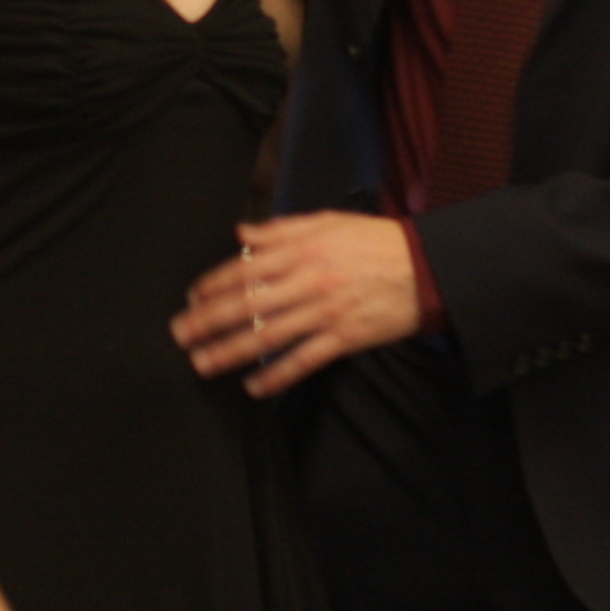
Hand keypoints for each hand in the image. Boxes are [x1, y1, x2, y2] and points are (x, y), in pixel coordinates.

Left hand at [173, 212, 423, 396]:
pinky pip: (303, 361)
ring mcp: (326, 311)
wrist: (428, 267)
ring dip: (231, 351)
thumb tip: (241, 232)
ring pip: (268, 335)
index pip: (246, 267)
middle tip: (181, 335)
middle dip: (209, 320)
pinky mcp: (344, 338)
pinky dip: (276, 377)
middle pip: (248, 303)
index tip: (192, 297)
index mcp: (303, 248)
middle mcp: (309, 280)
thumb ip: (281, 229)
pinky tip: (254, 387)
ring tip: (203, 363)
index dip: (213, 283)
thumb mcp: (329, 222)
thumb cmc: (377, 242)